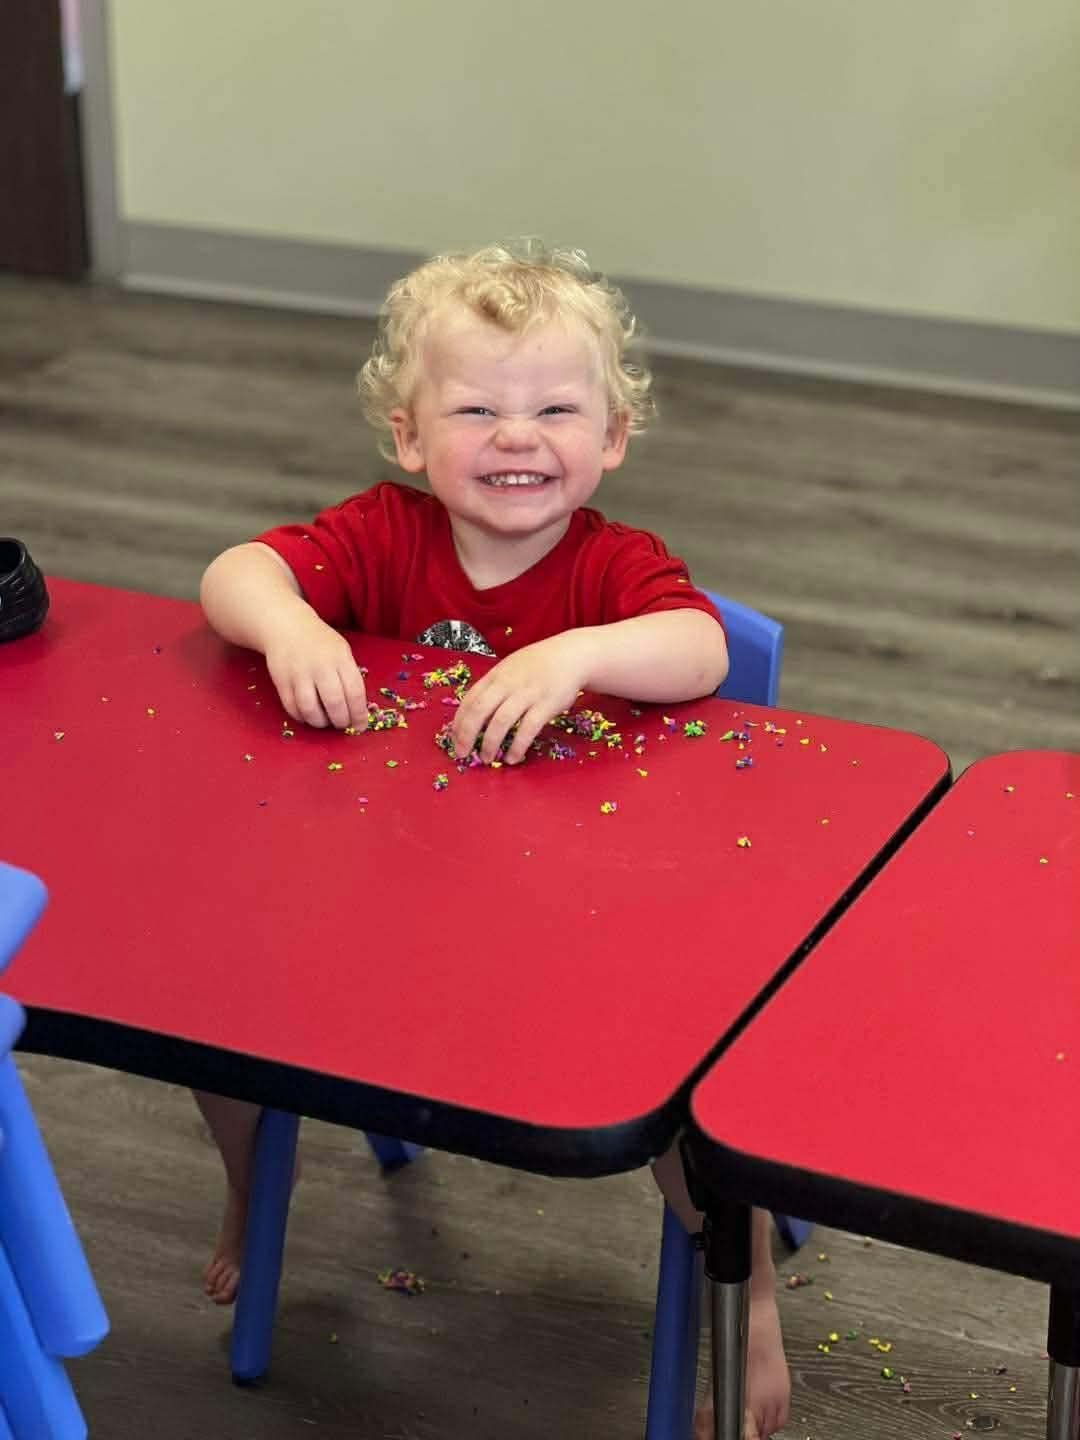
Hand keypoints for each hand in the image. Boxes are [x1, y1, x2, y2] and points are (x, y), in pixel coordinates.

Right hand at [264, 613, 367, 729]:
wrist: (287, 627)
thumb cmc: (321, 643)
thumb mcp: (342, 652)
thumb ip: (349, 676)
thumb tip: (357, 709)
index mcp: (341, 658)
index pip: (355, 692)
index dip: (359, 714)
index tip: (360, 726)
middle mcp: (321, 666)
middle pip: (335, 703)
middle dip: (341, 721)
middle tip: (342, 725)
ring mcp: (299, 674)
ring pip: (311, 709)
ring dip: (320, 722)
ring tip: (325, 721)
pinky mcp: (281, 681)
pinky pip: (292, 708)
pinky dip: (302, 717)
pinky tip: (308, 715)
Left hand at [449, 634, 592, 764]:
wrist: (571, 655)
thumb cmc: (538, 665)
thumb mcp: (510, 668)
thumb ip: (493, 687)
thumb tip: (472, 714)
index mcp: (496, 675)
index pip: (470, 700)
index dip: (459, 722)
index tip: (454, 740)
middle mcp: (508, 683)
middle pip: (479, 711)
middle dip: (467, 735)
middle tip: (462, 754)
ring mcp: (527, 693)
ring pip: (501, 721)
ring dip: (490, 744)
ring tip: (486, 759)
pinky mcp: (546, 705)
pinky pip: (527, 729)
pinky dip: (517, 746)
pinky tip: (512, 758)